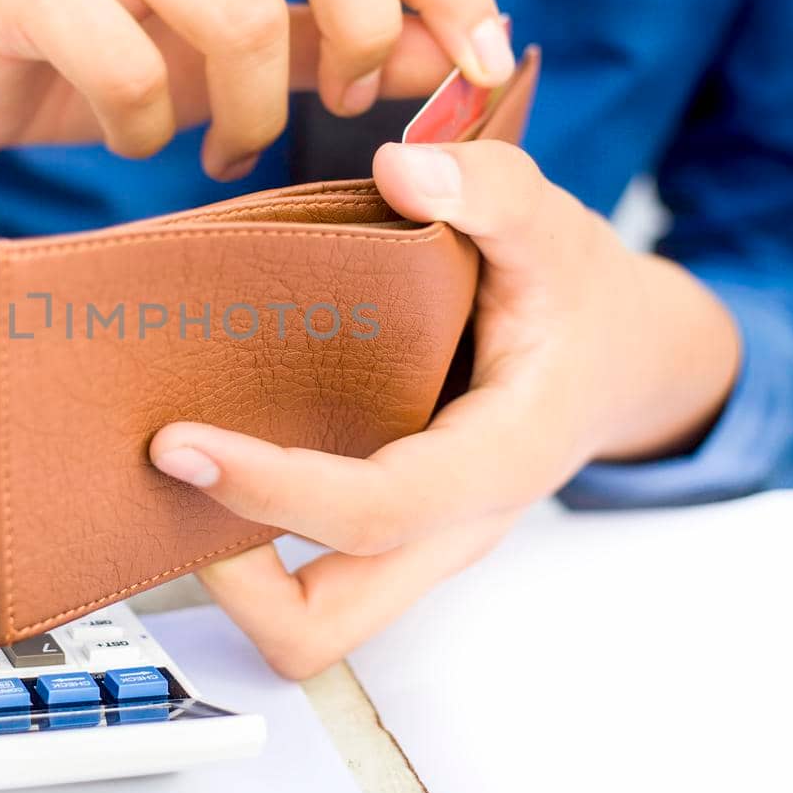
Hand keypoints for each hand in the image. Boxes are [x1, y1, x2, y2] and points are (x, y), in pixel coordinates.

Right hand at [0, 0, 514, 194]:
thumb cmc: (101, 50)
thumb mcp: (233, 50)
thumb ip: (334, 40)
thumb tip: (454, 55)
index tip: (486, 65)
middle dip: (362, 23)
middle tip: (344, 104)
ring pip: (231, 7)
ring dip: (250, 110)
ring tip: (230, 150)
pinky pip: (125, 64)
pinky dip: (148, 129)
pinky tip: (139, 143)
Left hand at [149, 139, 741, 678]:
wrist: (622, 358)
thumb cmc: (579, 297)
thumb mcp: (554, 226)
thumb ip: (489, 189)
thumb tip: (400, 167)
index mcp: (495, 462)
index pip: (375, 512)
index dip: (271, 489)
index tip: (180, 444)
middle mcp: (451, 528)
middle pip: (326, 625)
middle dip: (231, 580)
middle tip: (169, 474)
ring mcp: (418, 543)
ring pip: (313, 618)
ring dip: (234, 571)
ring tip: (180, 470)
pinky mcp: (391, 532)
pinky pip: (313, 573)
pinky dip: (252, 539)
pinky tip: (216, 452)